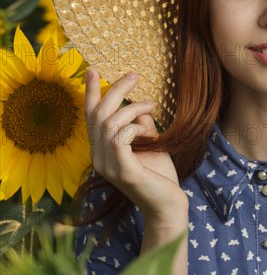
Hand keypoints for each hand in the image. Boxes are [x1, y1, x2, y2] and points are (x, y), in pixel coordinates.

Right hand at [86, 68, 186, 222]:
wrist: (168, 204)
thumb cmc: (160, 175)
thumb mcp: (149, 143)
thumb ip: (141, 125)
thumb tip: (142, 106)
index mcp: (102, 150)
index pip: (90, 116)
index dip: (91, 93)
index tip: (93, 70)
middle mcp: (99, 157)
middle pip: (98, 114)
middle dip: (115, 90)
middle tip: (134, 75)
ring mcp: (108, 166)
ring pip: (108, 122)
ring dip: (132, 108)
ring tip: (152, 104)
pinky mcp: (123, 171)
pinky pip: (120, 138)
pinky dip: (134, 126)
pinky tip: (149, 130)